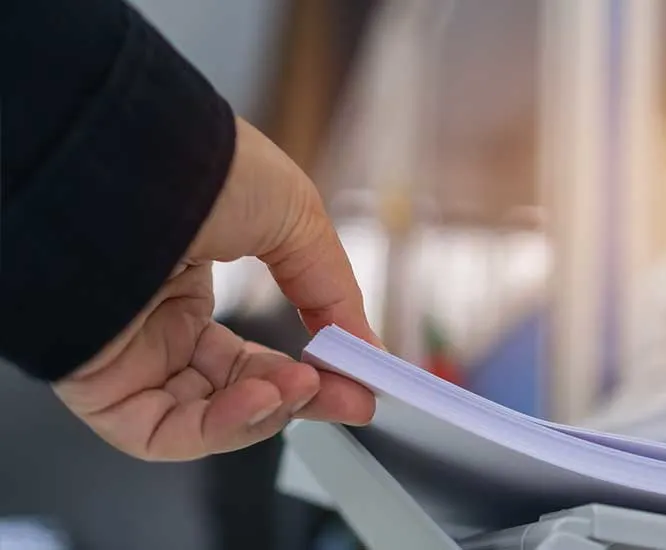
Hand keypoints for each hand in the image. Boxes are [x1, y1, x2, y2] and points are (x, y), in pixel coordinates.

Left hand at [52, 118, 380, 460]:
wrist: (140, 156)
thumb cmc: (207, 168)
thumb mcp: (295, 219)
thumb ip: (332, 292)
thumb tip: (367, 347)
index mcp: (186, 284)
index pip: (252, 355)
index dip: (309, 373)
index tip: (358, 380)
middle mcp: (153, 325)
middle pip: (235, 392)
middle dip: (302, 400)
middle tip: (353, 401)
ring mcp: (126, 355)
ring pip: (203, 419)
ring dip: (267, 413)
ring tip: (305, 386)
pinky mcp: (98, 381)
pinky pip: (160, 431)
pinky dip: (221, 429)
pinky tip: (264, 402)